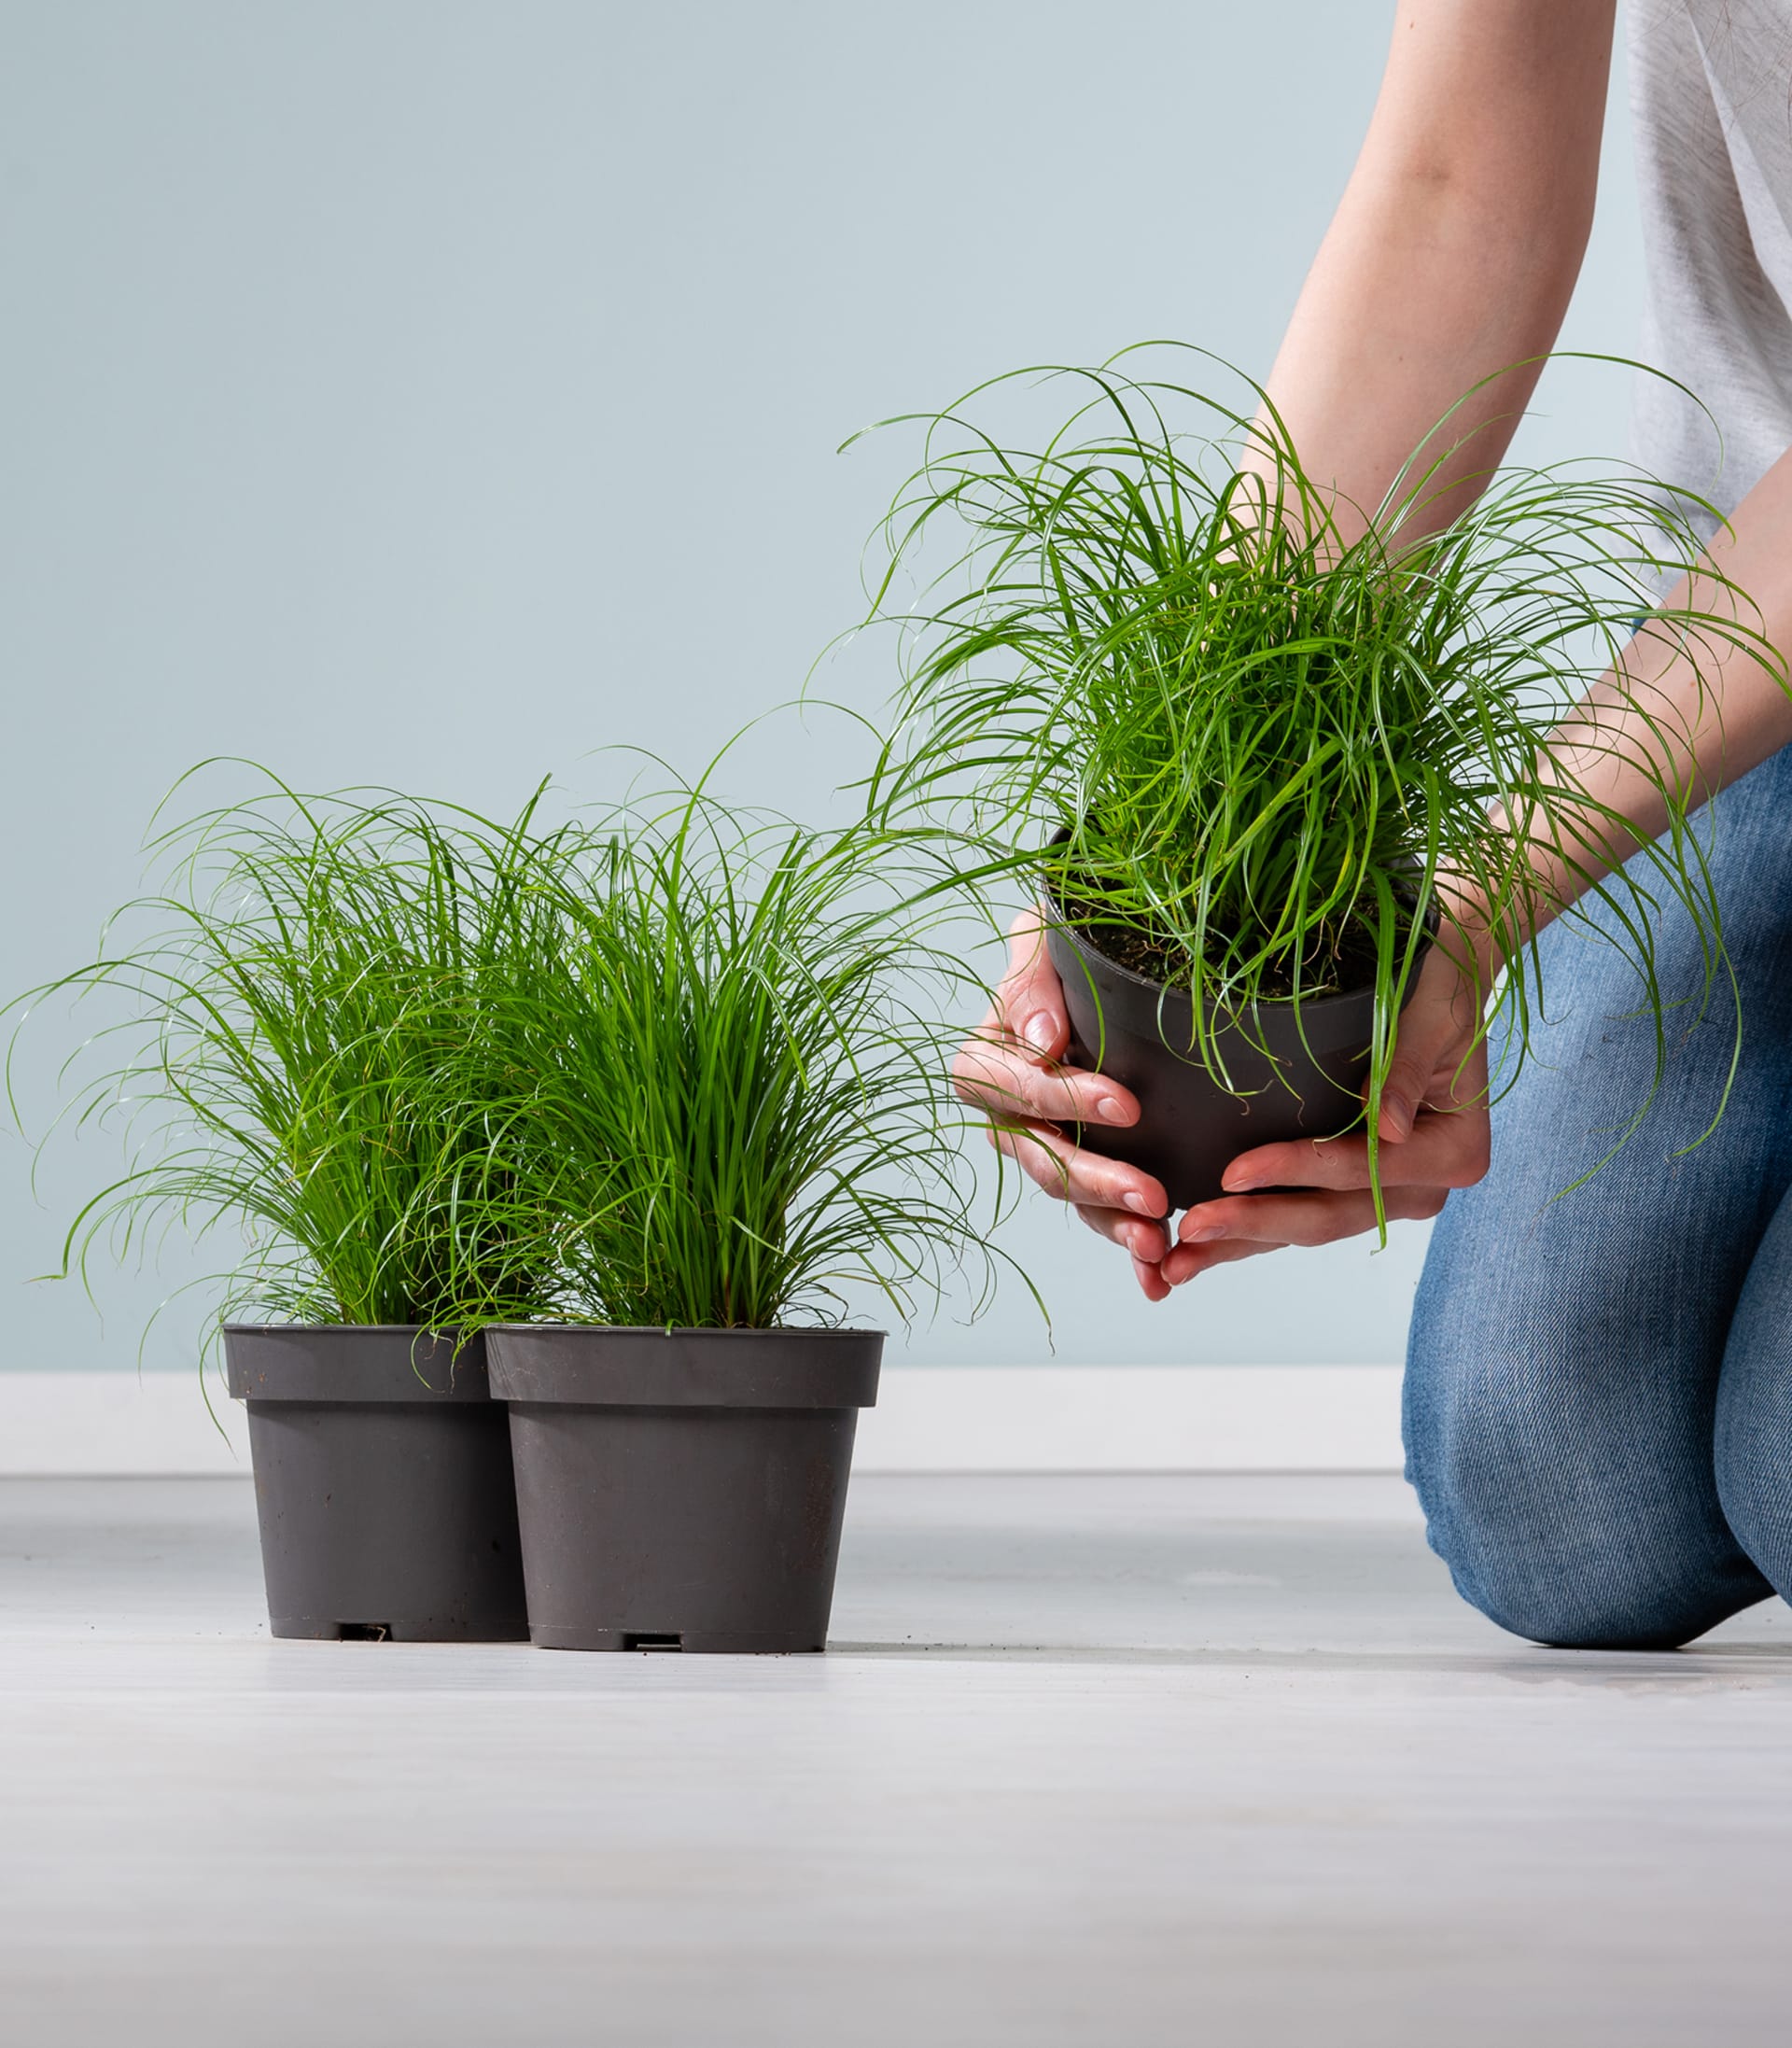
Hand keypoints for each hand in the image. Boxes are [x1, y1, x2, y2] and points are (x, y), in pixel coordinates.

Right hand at [952, 909, 1178, 1299]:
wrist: (1108, 967)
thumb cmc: (1068, 947)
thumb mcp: (1043, 937)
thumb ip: (1031, 978)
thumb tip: (1041, 1041)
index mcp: (990, 1060)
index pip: (1014, 1090)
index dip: (1064, 1101)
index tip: (1127, 1105)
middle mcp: (1011, 1114)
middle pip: (1041, 1158)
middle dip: (1095, 1181)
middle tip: (1152, 1195)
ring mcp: (1049, 1147)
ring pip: (1072, 1196)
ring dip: (1114, 1224)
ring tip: (1158, 1244)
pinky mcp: (1091, 1167)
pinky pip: (1104, 1213)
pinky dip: (1130, 1245)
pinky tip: (1162, 1274)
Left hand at [1159, 939, 1492, 1285]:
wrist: (1442, 987)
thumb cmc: (1437, 991)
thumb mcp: (1430, 1017)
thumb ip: (1404, 1071)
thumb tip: (1388, 1129)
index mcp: (1451, 1153)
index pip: (1361, 1170)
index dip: (1294, 1171)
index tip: (1232, 1172)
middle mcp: (1422, 1188)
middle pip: (1329, 1216)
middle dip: (1253, 1225)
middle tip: (1189, 1230)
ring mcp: (1388, 1195)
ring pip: (1307, 1227)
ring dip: (1240, 1244)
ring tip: (1177, 1263)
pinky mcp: (1356, 1191)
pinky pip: (1300, 1214)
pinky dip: (1251, 1231)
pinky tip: (1201, 1246)